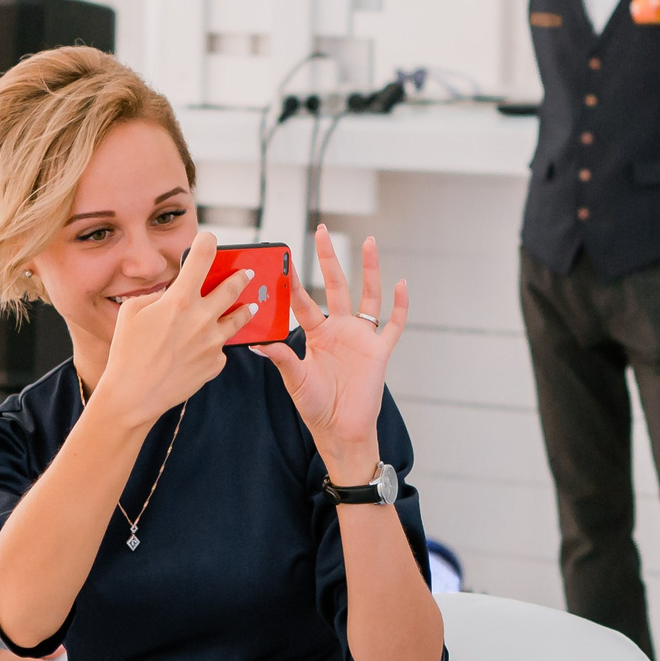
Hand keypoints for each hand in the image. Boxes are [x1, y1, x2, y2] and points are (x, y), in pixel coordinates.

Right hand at [85, 228, 257, 433]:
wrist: (133, 396)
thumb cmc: (127, 351)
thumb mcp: (133, 312)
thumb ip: (158, 296)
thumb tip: (175, 293)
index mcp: (179, 300)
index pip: (202, 257)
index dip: (207, 242)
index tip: (210, 239)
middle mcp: (201, 318)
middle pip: (232, 287)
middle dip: (241, 276)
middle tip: (248, 274)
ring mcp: (212, 343)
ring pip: (239, 318)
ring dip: (246, 308)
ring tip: (251, 305)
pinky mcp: (215, 364)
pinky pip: (221, 348)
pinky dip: (215, 344)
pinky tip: (206, 347)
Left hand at [254, 226, 406, 480]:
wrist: (342, 431)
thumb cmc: (316, 407)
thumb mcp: (296, 381)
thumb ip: (282, 359)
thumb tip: (258, 344)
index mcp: (316, 334)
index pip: (303, 301)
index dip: (293, 283)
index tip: (282, 260)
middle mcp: (339, 329)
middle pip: (335, 284)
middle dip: (328, 257)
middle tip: (321, 229)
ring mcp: (361, 337)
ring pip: (367, 296)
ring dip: (369, 269)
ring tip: (369, 241)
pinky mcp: (380, 351)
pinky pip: (393, 325)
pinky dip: (400, 306)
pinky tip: (402, 284)